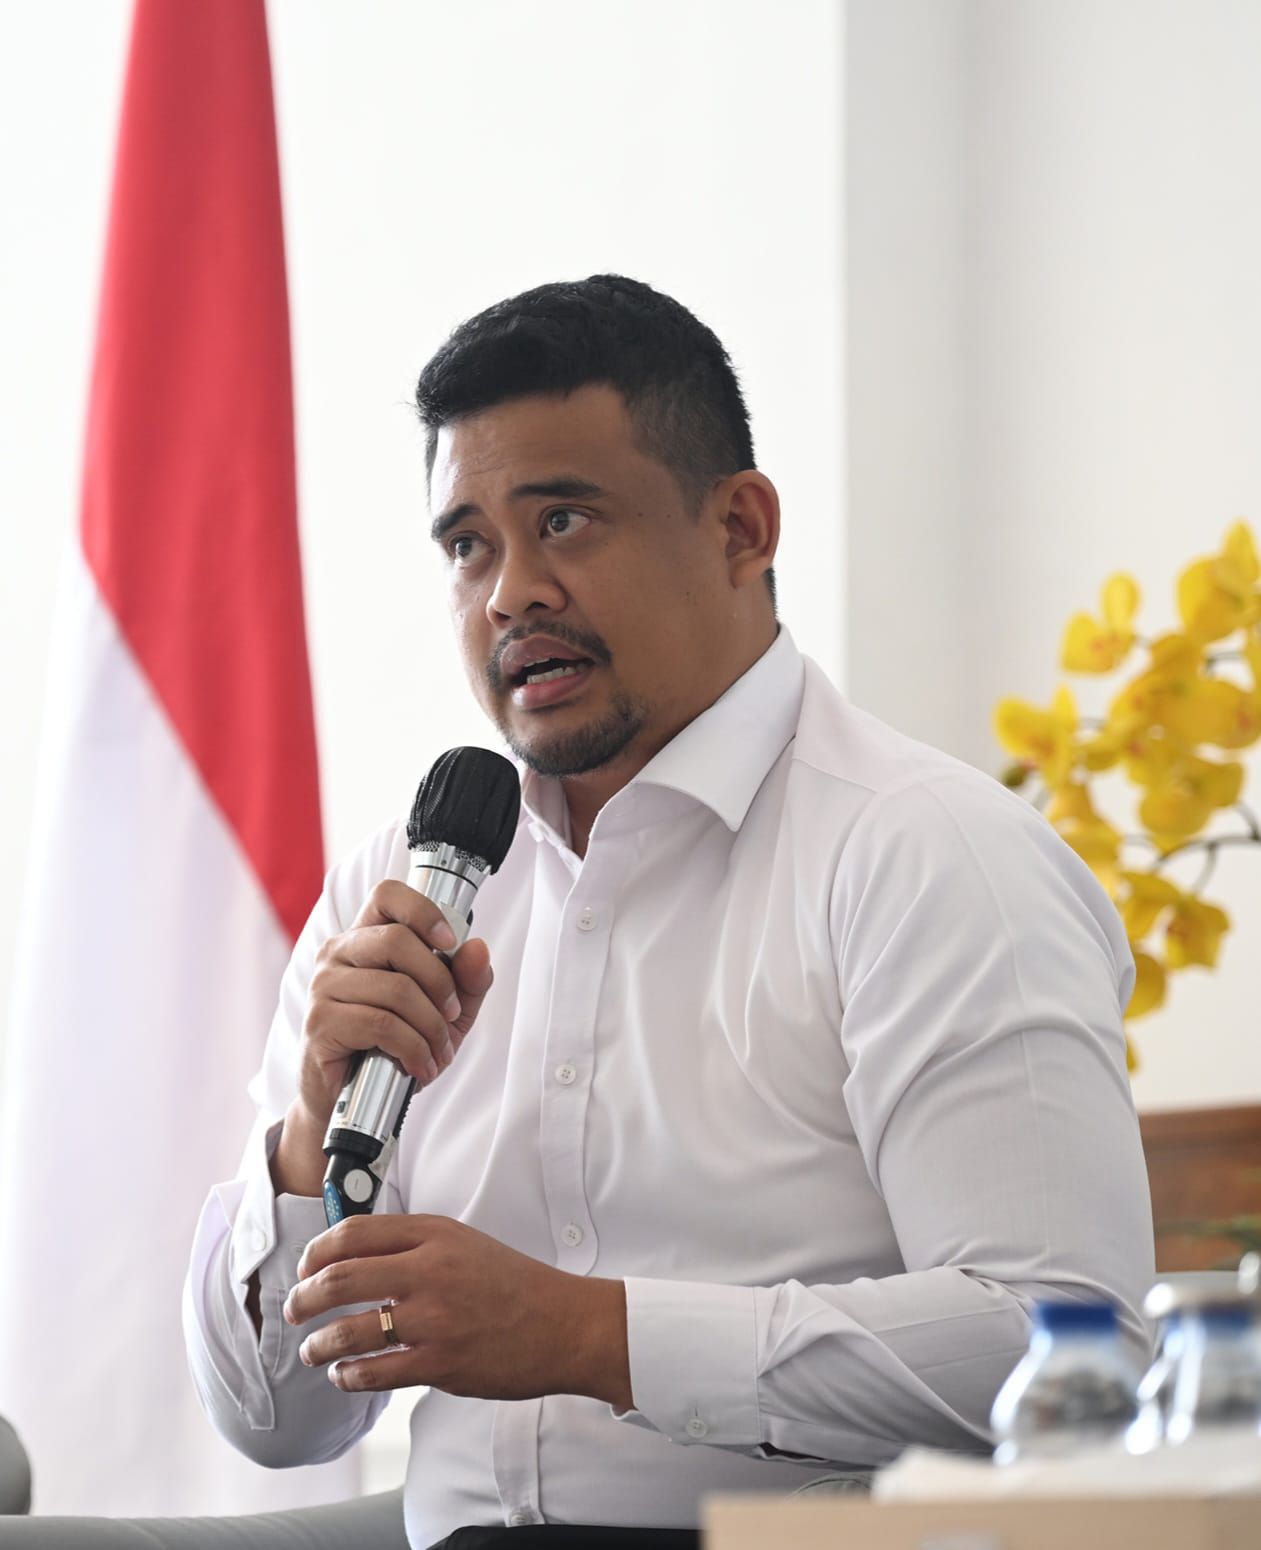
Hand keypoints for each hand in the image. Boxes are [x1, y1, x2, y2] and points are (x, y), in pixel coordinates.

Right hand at [276, 882, 495, 1195]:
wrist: (353, 1102)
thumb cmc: (395, 1045)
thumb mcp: (446, 1012)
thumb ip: (467, 980)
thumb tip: (477, 948)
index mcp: (366, 937)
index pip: (388, 895)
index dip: (423, 910)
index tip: (450, 941)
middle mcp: (339, 953)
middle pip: (398, 940)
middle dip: (440, 982)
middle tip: (451, 1015)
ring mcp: (324, 987)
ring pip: (395, 988)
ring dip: (431, 1026)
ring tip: (438, 1051)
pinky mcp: (321, 1023)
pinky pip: (381, 1024)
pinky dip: (413, 1048)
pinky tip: (419, 1065)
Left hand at [282, 1214, 631, 1407]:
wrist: (564, 1324)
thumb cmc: (514, 1284)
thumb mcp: (464, 1244)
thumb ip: (415, 1245)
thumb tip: (354, 1257)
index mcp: (435, 1234)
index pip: (354, 1233)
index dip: (317, 1251)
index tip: (306, 1267)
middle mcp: (430, 1271)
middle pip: (340, 1278)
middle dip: (304, 1297)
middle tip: (294, 1309)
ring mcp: (434, 1319)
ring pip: (349, 1331)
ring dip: (318, 1344)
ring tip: (312, 1350)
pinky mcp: (440, 1363)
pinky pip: (374, 1372)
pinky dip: (348, 1375)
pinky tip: (344, 1375)